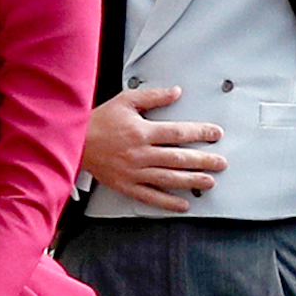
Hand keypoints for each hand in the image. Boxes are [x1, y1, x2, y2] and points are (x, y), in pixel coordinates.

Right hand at [82, 86, 226, 212]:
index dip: (200, 132)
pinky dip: (168, 202)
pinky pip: (150, 196)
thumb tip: (176, 92)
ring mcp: (134, 171)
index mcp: (142, 131)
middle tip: (221, 163)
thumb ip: (153, 96)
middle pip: (179, 158)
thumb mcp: (125, 100)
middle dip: (203, 160)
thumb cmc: (99, 121)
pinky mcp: (126, 185)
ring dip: (192, 180)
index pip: (179, 132)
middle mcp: (141, 153)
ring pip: (169, 178)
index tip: (215, 134)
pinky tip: (183, 204)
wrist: (74, 142)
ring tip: (209, 181)